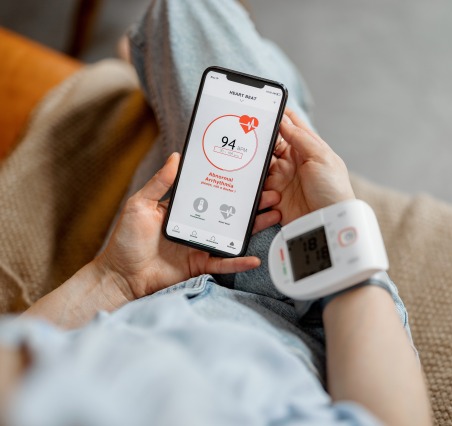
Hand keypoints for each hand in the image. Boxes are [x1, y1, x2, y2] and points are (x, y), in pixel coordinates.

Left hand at [98, 153, 281, 299]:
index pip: (212, 192)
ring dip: (253, 226)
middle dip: (252, 203)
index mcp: (184, 208)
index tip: (249, 175)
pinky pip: (222, 263)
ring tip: (274, 215)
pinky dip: (238, 261)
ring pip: (232, 234)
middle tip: (271, 193)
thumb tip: (176, 157)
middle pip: (229, 212)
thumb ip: (159, 183)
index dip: (230, 185)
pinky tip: (255, 258)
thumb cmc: (126, 240)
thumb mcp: (140, 205)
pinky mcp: (199, 265)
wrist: (120, 276)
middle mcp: (195, 224)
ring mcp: (199, 245)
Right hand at [265, 109, 354, 224]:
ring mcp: (281, 180)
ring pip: (259, 169)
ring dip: (258, 172)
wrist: (330, 221)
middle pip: (268, 146)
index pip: (289, 127)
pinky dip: (260, 196)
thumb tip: (284, 121)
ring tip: (266, 180)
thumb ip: (301, 138)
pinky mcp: (274, 198)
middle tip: (250, 140)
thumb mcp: (321, 158)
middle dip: (259, 144)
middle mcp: (291, 162)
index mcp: (305, 149)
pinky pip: (258, 192)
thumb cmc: (333, 189)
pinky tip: (274, 200)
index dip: (278, 117)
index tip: (264, 109)